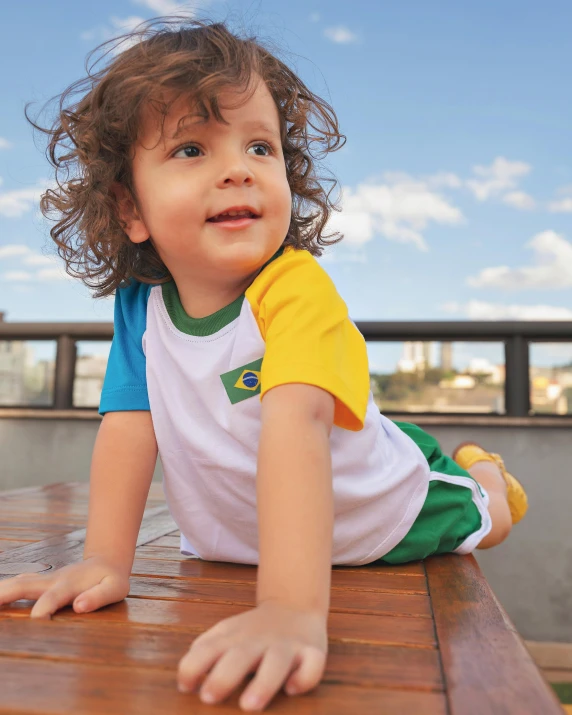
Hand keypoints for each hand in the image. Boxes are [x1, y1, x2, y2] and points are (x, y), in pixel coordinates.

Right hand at [0, 555, 130, 618]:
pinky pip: (18, 586)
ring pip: (18, 583)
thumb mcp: (115, 588)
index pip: (54, 596)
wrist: (106, 562)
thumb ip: (99, 597)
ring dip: (0, 592)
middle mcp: (53, 580)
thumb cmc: (111, 579)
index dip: (45, 607)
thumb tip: (79, 606)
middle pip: (25, 585)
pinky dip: (3, 592)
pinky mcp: (39, 584)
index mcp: (71, 584)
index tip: (36, 618)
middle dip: (6, 595)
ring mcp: (44, 580)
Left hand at [177, 600, 327, 710]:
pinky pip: (312, 664)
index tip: (186, 686)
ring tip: (249, 704)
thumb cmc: (252, 632)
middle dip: (224, 676)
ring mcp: (287, 645)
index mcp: (234, 637)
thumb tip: (185, 682)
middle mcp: (259, 640)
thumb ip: (204, 651)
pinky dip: (304, 677)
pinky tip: (292, 688)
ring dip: (263, 682)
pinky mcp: (313, 651)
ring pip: (277, 661)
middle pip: (240, 656)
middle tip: (208, 697)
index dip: (193, 666)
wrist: (294, 605)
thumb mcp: (225, 633)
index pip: (208, 649)